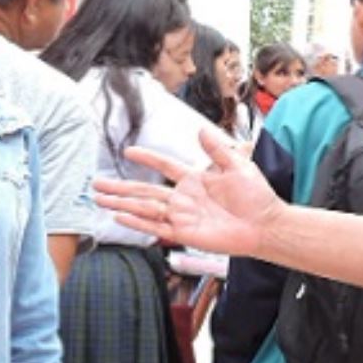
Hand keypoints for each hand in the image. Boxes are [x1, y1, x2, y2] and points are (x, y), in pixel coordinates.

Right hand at [94, 127, 282, 256]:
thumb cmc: (256, 196)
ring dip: (121, 204)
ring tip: (99, 200)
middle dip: (120, 187)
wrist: (265, 224)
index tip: (129, 152)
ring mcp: (182, 216)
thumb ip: (217, 149)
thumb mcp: (238, 165)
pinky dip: (137, 222)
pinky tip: (119, 217)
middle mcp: (183, 197)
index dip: (147, 158)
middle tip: (97, 184)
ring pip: (144, 208)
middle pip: (144, 190)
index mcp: (194, 179)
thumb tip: (201, 129)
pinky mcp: (184, 233)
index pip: (164, 165)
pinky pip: (156, 227)